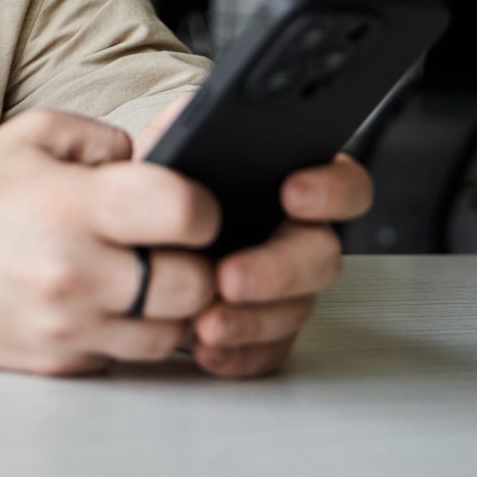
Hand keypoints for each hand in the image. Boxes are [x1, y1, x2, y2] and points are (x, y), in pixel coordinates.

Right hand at [0, 107, 221, 375]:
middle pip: (193, 285)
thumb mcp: (36, 135)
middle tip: (178, 246)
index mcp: (67, 204)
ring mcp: (63, 327)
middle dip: (199, 263)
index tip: (194, 206)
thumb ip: (110, 141)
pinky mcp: (55, 363)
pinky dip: (130, 332)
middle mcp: (69, 272)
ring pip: (172, 334)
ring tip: (146, 274)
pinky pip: (128, 356)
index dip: (204, 207)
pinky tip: (107, 301)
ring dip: (173, 307)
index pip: (184, 212)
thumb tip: (170, 160)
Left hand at [134, 93, 372, 378]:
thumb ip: (194, 129)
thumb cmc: (160, 190)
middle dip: (278, 270)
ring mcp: (288, 288)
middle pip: (323, 257)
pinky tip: (208, 347)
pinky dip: (239, 354)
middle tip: (230, 276)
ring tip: (207, 321)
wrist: (132, 240)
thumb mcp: (173, 146)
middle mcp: (299, 237)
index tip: (295, 193)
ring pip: (296, 310)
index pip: (345, 184)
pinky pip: (269, 351)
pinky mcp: (266, 331)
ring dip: (253, 320)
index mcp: (294, 184)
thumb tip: (201, 122)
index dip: (332, 190)